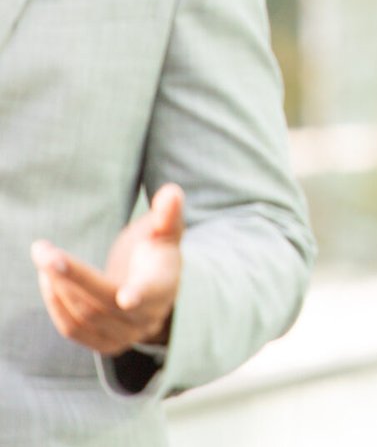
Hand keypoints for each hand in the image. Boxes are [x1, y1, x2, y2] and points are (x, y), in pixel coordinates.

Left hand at [32, 183, 184, 355]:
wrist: (152, 289)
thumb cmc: (156, 253)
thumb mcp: (165, 231)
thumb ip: (168, 214)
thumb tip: (171, 192)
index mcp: (165, 286)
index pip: (152, 293)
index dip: (140, 294)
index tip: (127, 297)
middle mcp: (147, 317)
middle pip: (103, 302)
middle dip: (70, 275)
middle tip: (42, 250)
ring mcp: (126, 335)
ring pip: (84, 317)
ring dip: (58, 287)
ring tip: (45, 257)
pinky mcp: (105, 345)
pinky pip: (73, 330)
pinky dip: (55, 304)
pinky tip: (48, 279)